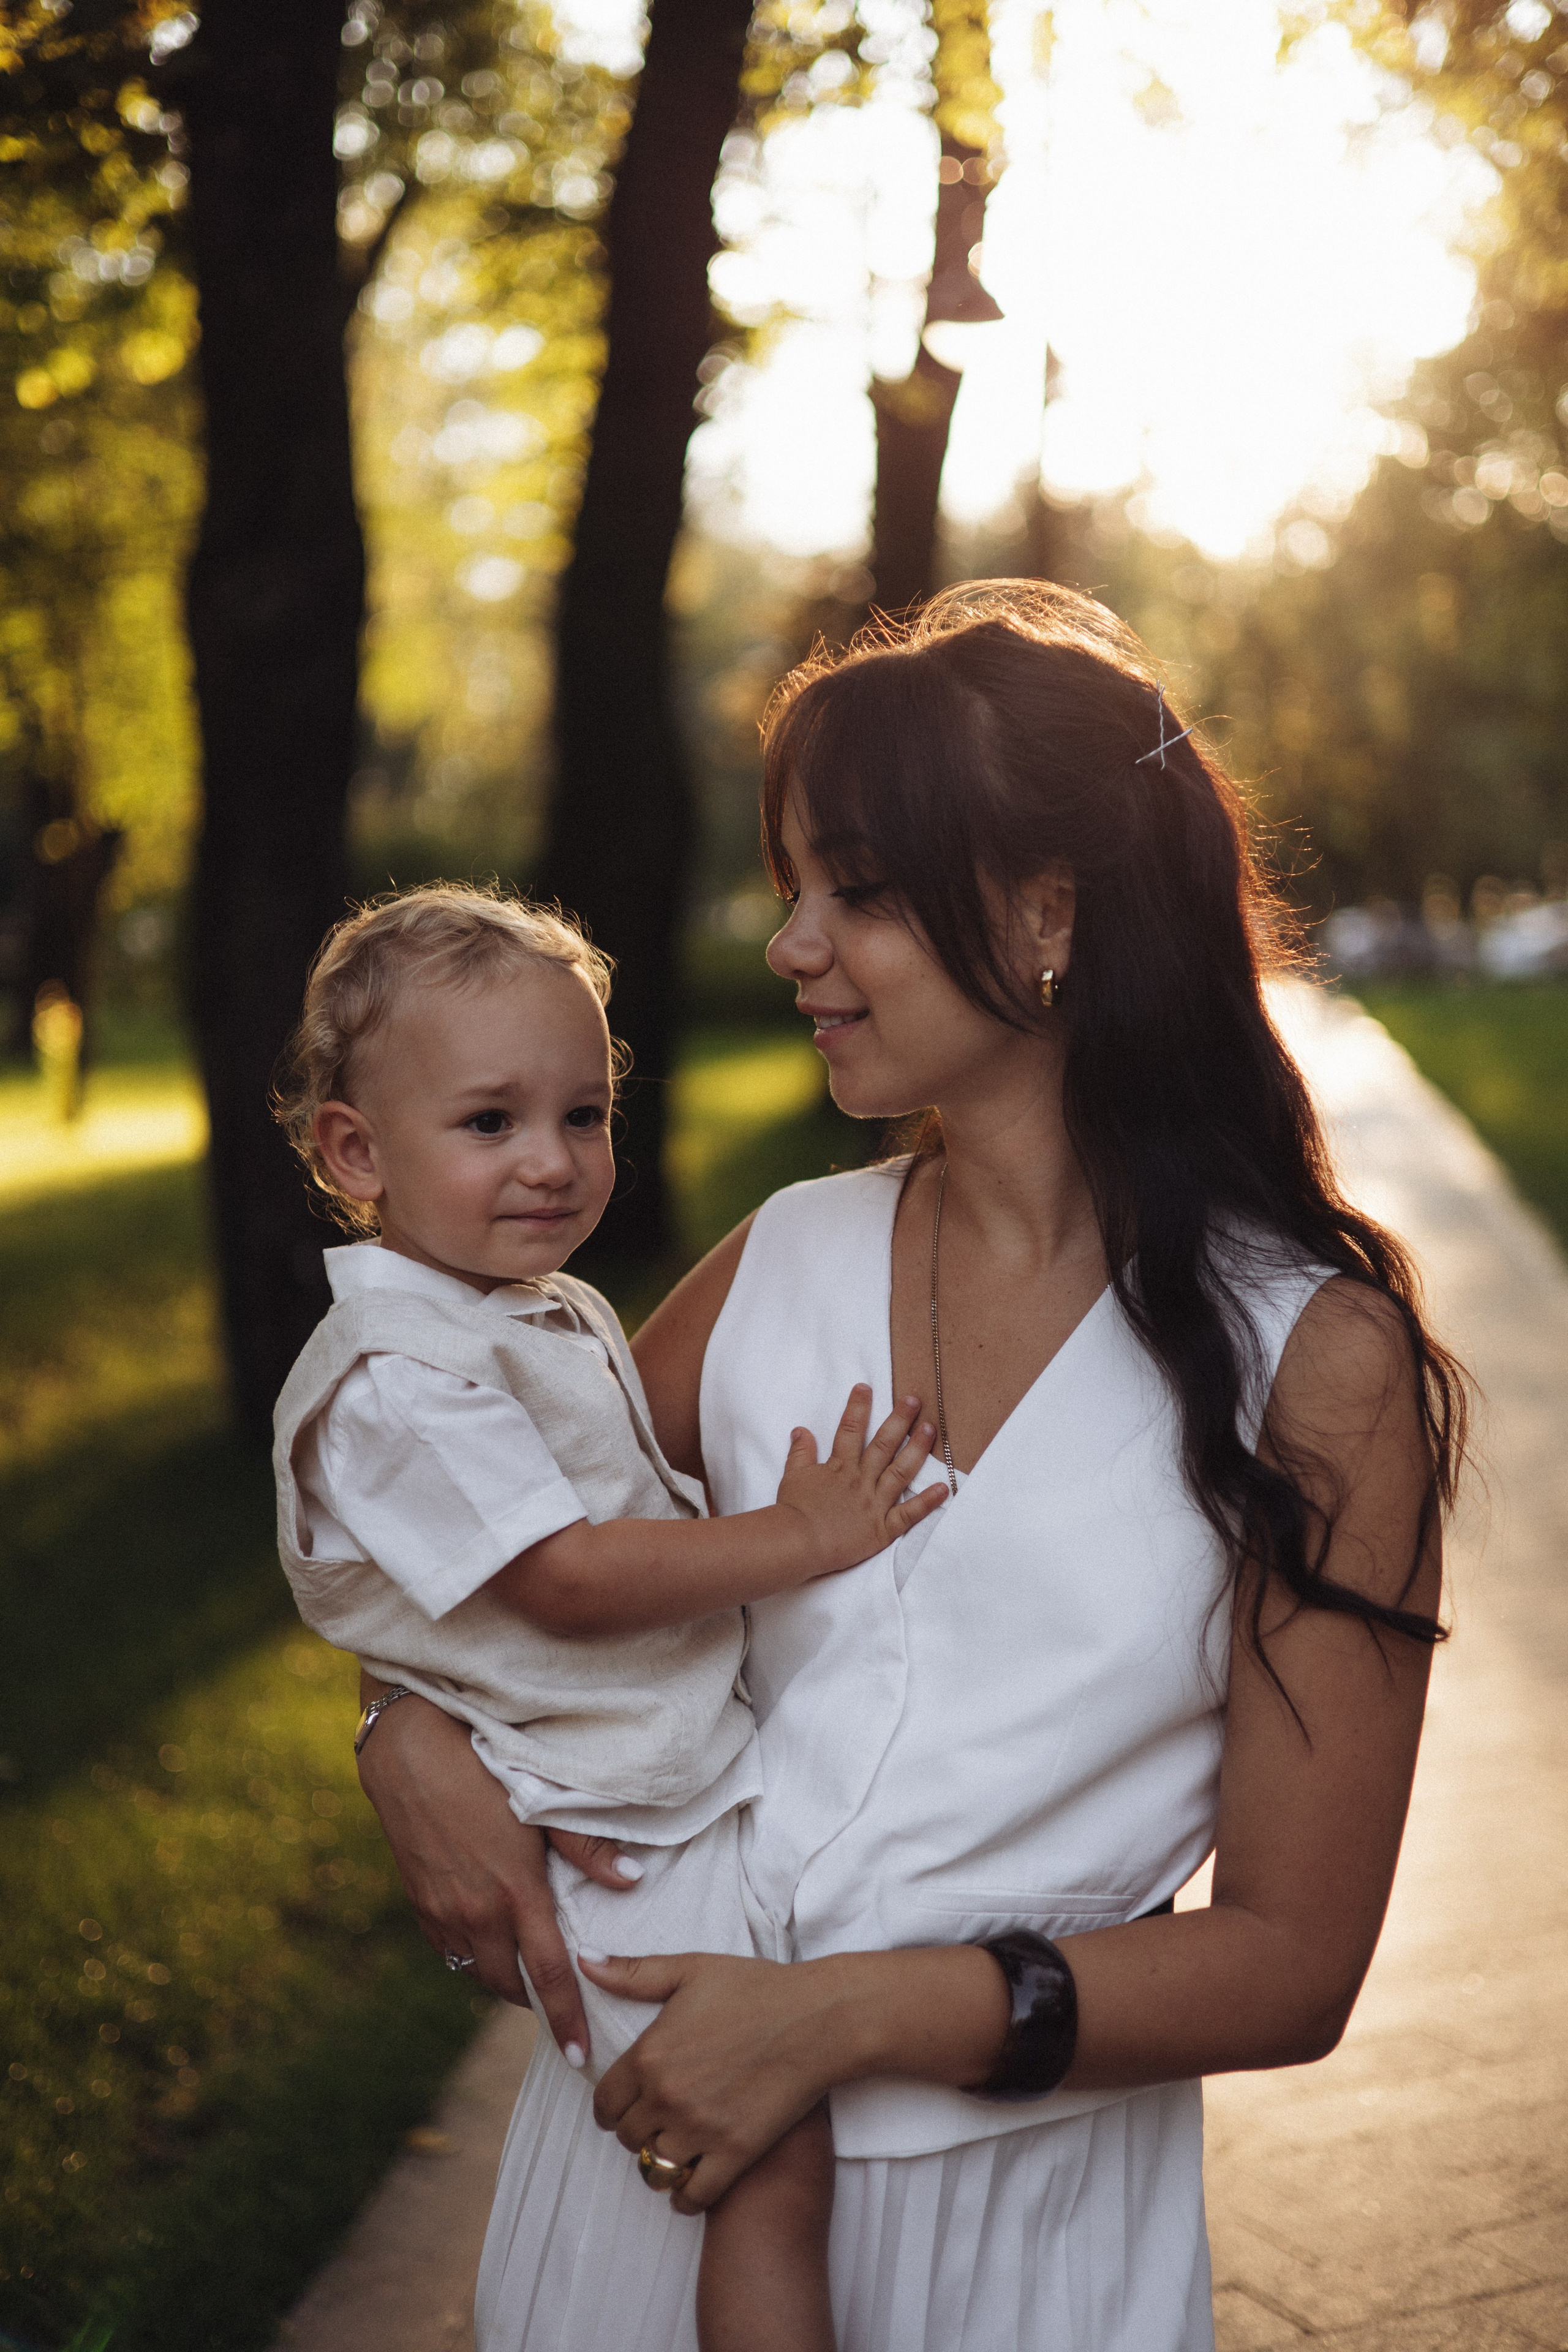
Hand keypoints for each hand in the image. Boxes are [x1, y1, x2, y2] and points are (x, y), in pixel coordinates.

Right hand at [355, 1689, 635, 2062]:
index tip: (580, 2056)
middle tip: (558, 2001)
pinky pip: (450, 1951)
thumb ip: (587, 1849)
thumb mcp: (542, 1805)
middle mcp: (477, 1914)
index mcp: (517, 1893)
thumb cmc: (484, 1771)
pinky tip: (487, 1940)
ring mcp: (443, 1913)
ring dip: (504, 1979)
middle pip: (512, 1986)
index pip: (551, 1975)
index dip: (566, 2019)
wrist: (409, 1756)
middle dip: (535, 2001)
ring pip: (478, 1972)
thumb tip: (631, 1880)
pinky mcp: (419, 1905)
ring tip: (526, 1971)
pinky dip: (472, 1956)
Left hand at [582, 1943, 1010, 2212]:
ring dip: (658, 2163)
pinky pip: (693, 2196)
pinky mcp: (735, 2153)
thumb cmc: (756, 1988)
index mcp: (650, 2055)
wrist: (817, 2019)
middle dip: (636, 2131)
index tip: (623, 2106)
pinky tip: (691, 2183)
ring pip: (655, 2169)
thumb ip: (633, 1973)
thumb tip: (583, 1959)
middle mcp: (667, 2097)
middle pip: (628, 2138)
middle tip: (654, 2122)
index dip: (610, 2107)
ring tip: (672, 2151)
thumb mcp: (690, 1970)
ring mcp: (700, 2130)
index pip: (604, 2103)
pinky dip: (685, 2197)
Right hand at [775, 1385, 944, 1577]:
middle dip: (899, 1420)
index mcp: (839, 1467)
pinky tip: (944, 1487)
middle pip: (883, 1445)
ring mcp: (873, 1503)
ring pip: (900, 1472)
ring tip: (931, 1429)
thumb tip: (801, 1430)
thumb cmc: (793, 1512)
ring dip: (917, 1450)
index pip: (849, 1430)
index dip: (858, 1407)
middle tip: (914, 1400)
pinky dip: (927, 1502)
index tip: (866, 1387)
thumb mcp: (793, 1477)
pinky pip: (908, 1514)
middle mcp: (860, 1480)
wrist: (798, 1544)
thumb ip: (800, 1453)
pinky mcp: (882, 1529)